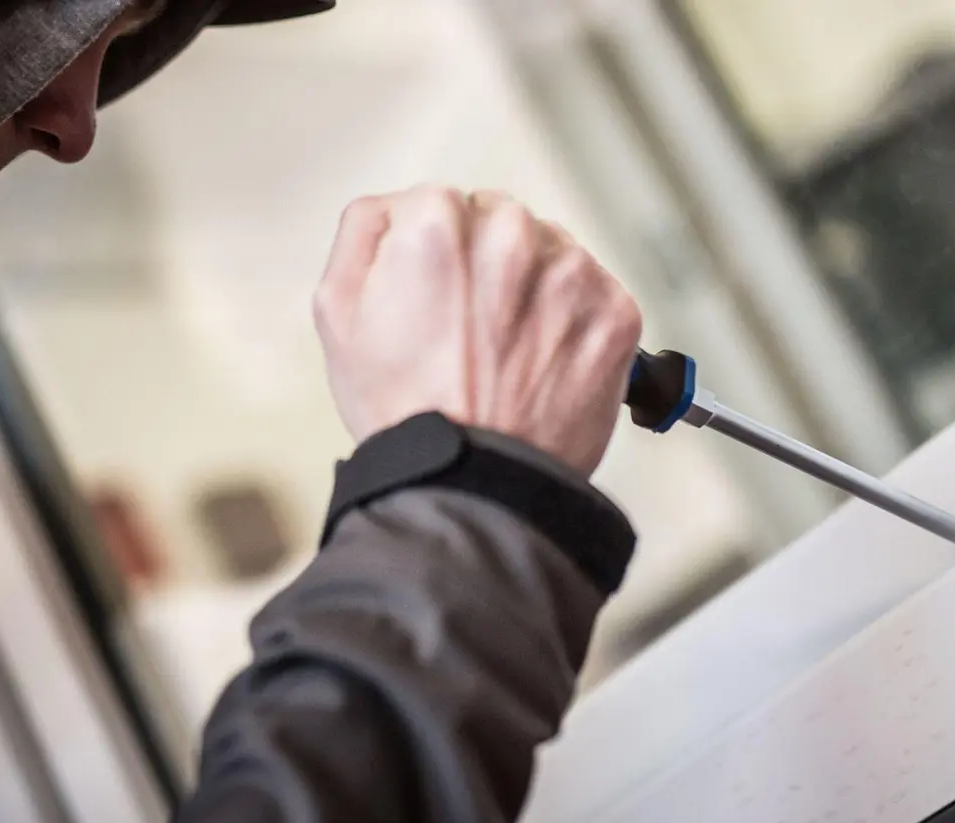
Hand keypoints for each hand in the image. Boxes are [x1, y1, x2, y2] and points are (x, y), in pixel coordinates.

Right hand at [313, 186, 642, 477]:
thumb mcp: (338, 312)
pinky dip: (575, 322)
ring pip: (552, 254)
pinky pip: (595, 294)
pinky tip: (543, 363)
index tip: (438, 301)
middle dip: (488, 264)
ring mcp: (571, 274)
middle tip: (472, 332)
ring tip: (508, 353)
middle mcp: (512, 235)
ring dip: (535, 288)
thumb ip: (363, 232)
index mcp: (438, 223)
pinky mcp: (616, 313)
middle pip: (501, 221)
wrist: (472, 486)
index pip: (444, 204)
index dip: (436, 256)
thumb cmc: (405, 410)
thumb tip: (396, 206)